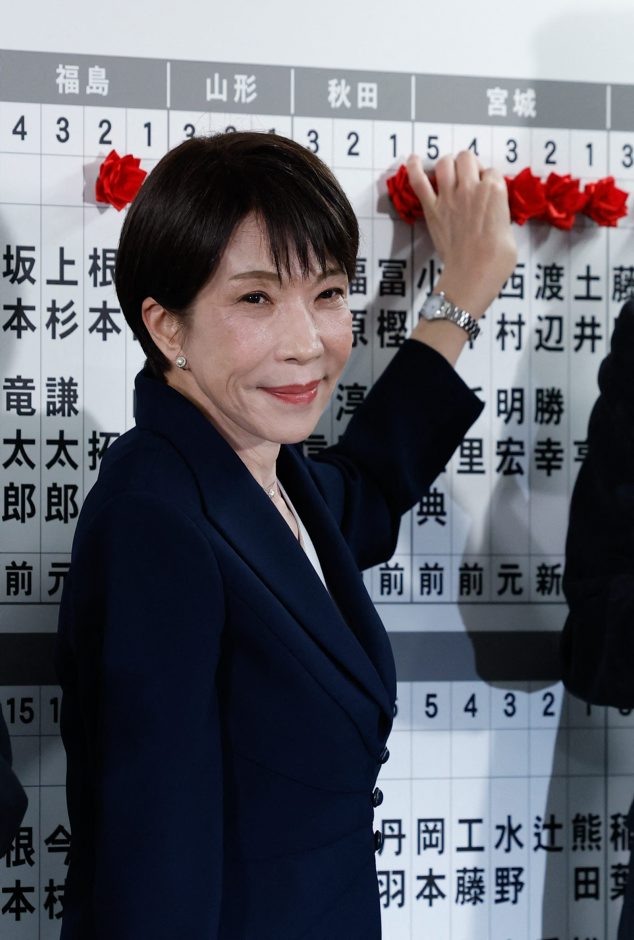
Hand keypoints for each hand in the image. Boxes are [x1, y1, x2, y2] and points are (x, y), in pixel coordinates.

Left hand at [406, 151, 516, 317]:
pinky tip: (413, 159)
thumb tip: (494, 212)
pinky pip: (419, 181)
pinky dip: (414, 168)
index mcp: (494, 190)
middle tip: (468, 177)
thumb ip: (500, 213)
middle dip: (468, 164)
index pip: (491, 170)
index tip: (487, 189)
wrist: (473, 274)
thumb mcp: (509, 230)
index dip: (489, 179)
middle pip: (467, 158)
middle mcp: (471, 188)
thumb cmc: (496, 259)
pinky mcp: (432, 209)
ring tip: (449, 172)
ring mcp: (449, 197)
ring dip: (448, 164)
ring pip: (445, 163)